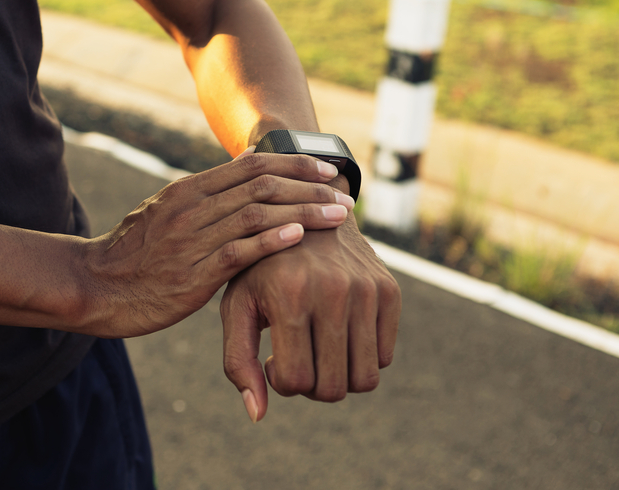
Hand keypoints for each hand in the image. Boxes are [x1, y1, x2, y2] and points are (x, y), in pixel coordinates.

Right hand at [80, 152, 354, 338]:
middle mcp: (192, 207)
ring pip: (258, 214)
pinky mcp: (193, 274)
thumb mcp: (165, 212)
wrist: (97, 285)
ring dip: (305, 212)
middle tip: (345, 193)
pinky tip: (300, 238)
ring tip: (339, 215)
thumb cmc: (134, 254)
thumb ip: (204, 197)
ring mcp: (192, 239)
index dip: (295, 163)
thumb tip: (247, 174)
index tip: (328, 168)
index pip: (252, 165)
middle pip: (263, 184)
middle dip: (311, 185)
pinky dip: (272, 241)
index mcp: (188, 189)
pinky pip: (239, 252)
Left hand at [220, 216, 400, 420]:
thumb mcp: (237, 306)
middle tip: (296, 358)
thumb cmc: (259, 268)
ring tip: (316, 350)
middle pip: (334, 388)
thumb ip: (238, 361)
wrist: (303, 212)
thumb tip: (257, 416)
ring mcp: (366, 290)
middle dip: (311, 386)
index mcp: (289, 296)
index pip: (296, 382)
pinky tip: (337, 332)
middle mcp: (333, 292)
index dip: (282, 382)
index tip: (272, 359)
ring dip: (339, 377)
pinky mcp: (389, 290)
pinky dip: (360, 357)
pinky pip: (384, 356)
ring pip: (365, 379)